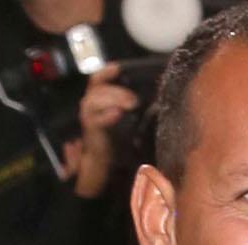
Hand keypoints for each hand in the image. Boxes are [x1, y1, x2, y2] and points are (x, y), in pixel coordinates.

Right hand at [69, 65, 138, 197]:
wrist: (104, 174)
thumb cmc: (120, 148)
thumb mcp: (133, 126)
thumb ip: (138, 112)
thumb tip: (157, 100)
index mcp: (102, 104)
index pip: (98, 81)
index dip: (106, 72)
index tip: (118, 68)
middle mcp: (93, 110)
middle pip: (94, 88)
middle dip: (113, 88)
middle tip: (134, 98)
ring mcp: (90, 122)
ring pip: (91, 101)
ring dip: (112, 98)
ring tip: (130, 103)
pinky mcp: (91, 136)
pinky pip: (93, 121)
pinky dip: (105, 116)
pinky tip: (117, 114)